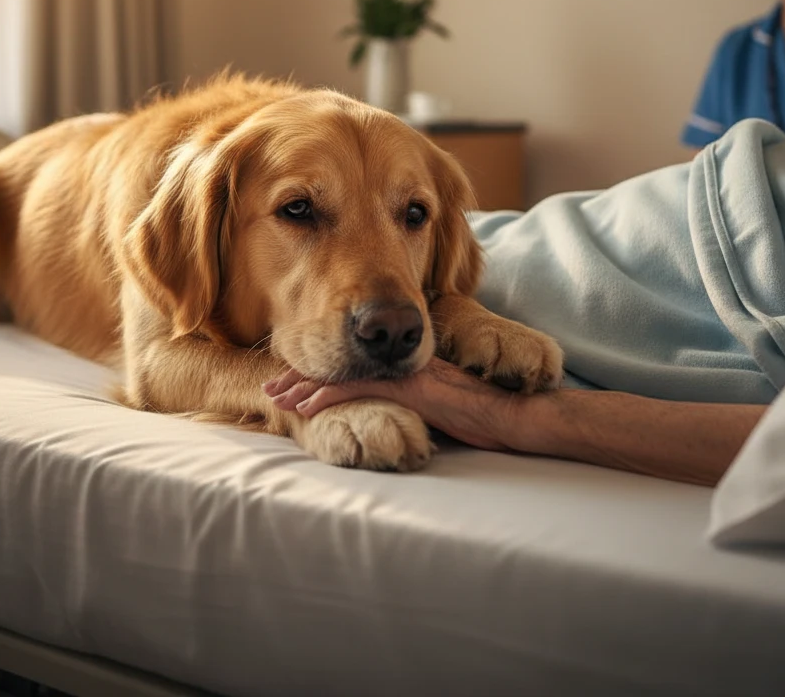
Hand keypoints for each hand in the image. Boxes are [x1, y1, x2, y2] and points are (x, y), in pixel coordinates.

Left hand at [262, 357, 515, 450]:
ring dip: (302, 386)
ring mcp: (403, 373)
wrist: (515, 415)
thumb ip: (410, 406)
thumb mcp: (438, 409)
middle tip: (269, 386)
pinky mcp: (409, 388)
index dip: (320, 370)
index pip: (354, 362)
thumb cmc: (484, 417)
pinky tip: (303, 409)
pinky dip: (326, 398)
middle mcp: (400, 363)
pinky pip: (359, 390)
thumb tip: (386, 421)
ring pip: (342, 372)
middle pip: (340, 363)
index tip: (292, 381)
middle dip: (300, 374)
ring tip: (273, 397)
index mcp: (405, 365)